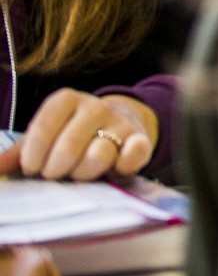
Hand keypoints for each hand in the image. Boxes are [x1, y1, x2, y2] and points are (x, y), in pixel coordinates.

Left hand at [0, 90, 157, 181]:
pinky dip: (124, 164)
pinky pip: (135, 152)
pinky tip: (114, 170)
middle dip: (56, 169)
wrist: (117, 122)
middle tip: (54, 175)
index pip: (43, 127)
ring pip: (99, 154)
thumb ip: (19, 152)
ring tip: (79, 174)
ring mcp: (119, 122)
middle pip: (69, 145)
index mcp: (65, 100)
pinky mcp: (140, 139)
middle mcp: (94, 107)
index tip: (31, 169)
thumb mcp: (46, 136)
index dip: (34, 153)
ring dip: (84, 172)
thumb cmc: (71, 134)